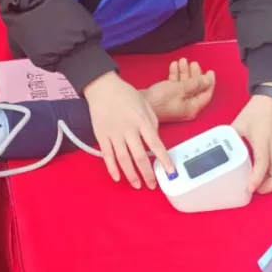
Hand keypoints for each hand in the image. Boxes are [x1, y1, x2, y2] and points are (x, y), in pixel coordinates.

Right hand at [83, 71, 174, 189]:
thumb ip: (152, 124)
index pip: (156, 144)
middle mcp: (129, 129)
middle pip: (139, 156)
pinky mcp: (101, 135)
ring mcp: (113, 133)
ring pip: (123, 159)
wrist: (103, 86)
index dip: (164, 159)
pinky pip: (107, 155)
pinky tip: (117, 177)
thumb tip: (155, 143)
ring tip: (137, 185)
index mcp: (142, 121)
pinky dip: (112, 168)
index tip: (170, 172)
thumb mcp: (145, 105)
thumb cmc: (127, 95)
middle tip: (152, 185)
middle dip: (147, 173)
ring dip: (131, 174)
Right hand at [142, 58, 215, 122]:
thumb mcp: (180, 89)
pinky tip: (174, 66)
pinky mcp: (168, 97)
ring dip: (184, 72)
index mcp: (192, 107)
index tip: (209, 71)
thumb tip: (207, 80)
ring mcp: (177, 101)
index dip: (209, 82)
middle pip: (196, 88)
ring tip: (182, 61)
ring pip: (185, 85)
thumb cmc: (160, 100)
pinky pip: (176, 85)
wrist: (140, 104)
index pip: (206, 94)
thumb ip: (196, 84)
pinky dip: (176, 76)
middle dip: (195, 74)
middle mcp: (186, 106)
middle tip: (193, 63)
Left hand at [231, 85, 271, 194]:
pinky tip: (267, 169)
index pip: (262, 168)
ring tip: (260, 181)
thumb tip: (222, 145)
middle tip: (255, 188)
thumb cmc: (258, 109)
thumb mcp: (240, 123)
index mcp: (263, 143)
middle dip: (268, 189)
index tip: (249, 189)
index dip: (256, 182)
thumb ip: (232, 136)